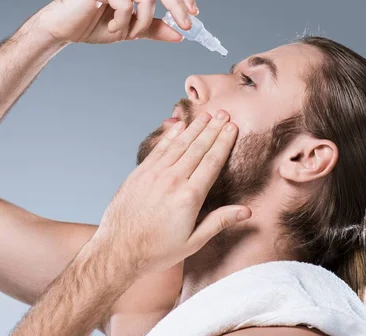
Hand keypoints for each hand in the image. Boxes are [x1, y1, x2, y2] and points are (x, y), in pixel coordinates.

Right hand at [33, 0, 198, 43]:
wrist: (64, 29)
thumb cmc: (93, 25)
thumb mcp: (131, 28)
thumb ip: (153, 28)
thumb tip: (179, 34)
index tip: (194, 14)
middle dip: (176, 8)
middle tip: (183, 29)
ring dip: (140, 22)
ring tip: (125, 33)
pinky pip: (127, 3)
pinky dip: (122, 22)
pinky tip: (110, 27)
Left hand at [92, 110, 251, 272]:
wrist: (119, 250)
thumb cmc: (157, 250)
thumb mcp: (193, 241)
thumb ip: (219, 222)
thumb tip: (246, 212)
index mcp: (189, 197)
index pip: (212, 162)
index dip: (223, 142)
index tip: (232, 127)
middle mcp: (172, 181)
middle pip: (198, 148)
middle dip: (212, 129)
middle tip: (224, 114)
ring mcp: (154, 175)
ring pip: (179, 145)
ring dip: (194, 129)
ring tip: (206, 116)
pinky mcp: (139, 174)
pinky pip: (159, 150)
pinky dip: (171, 136)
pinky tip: (180, 127)